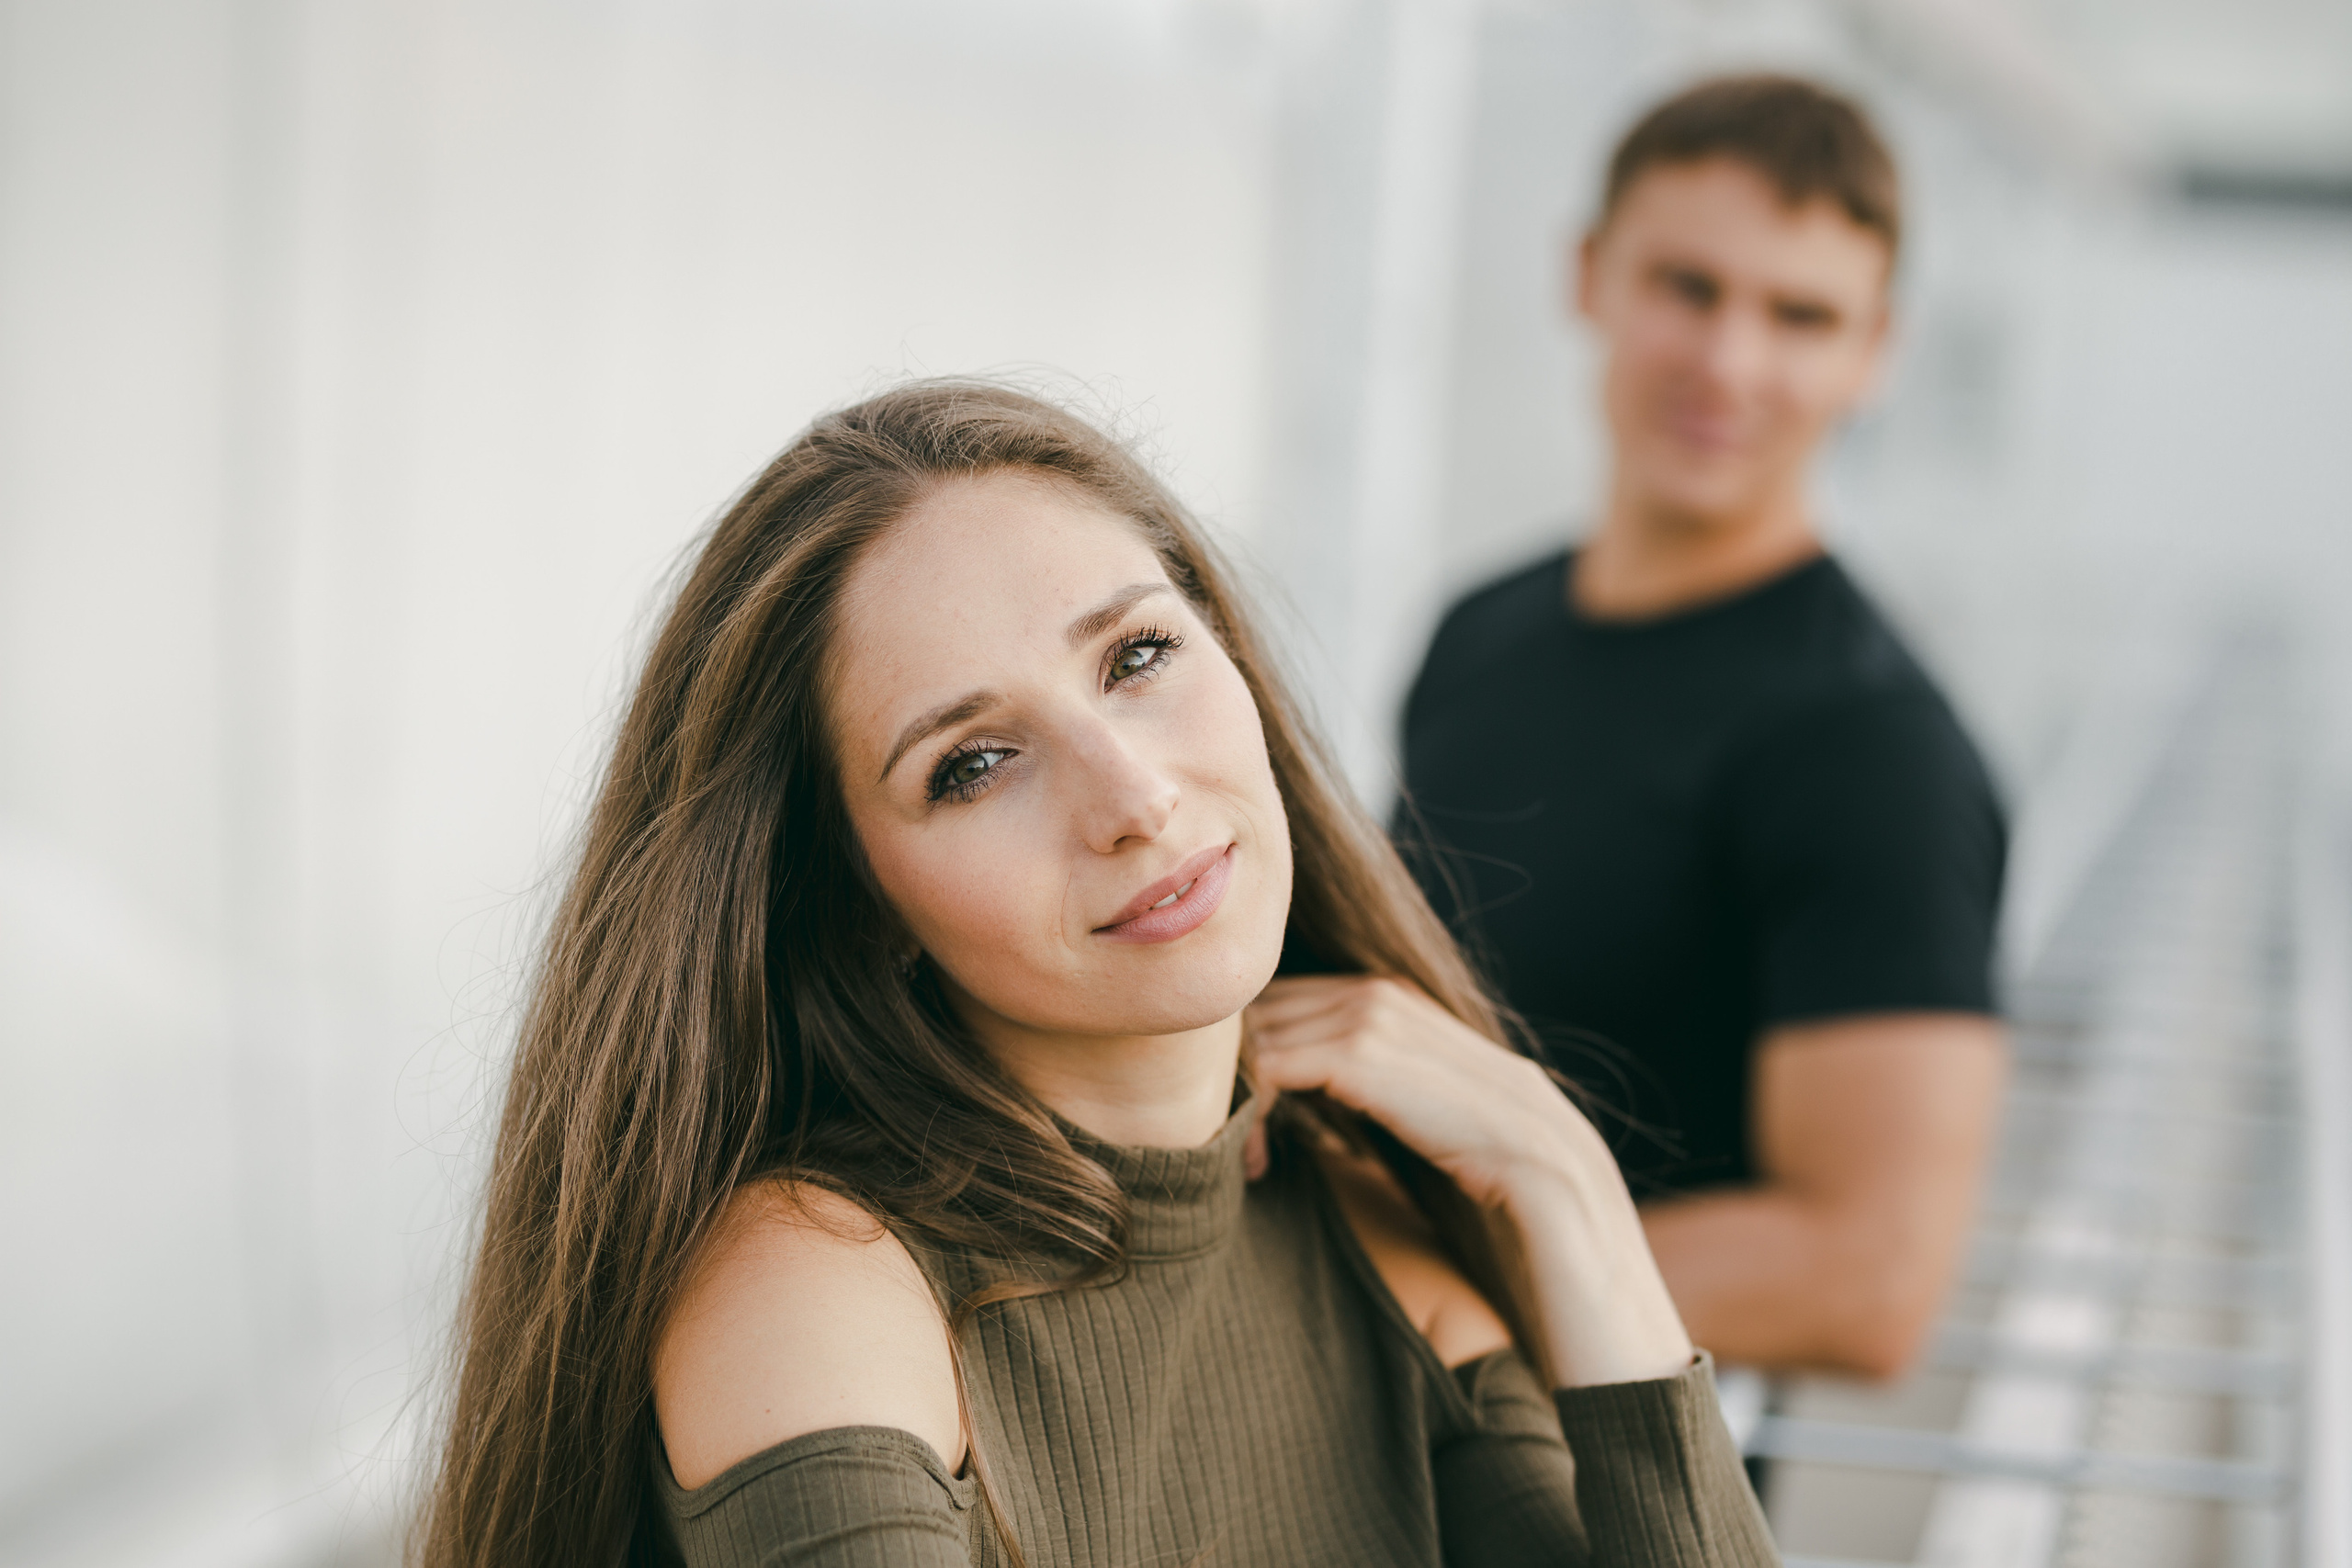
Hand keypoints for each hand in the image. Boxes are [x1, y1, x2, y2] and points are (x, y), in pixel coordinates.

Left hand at [1246, 976, 1693, 1385]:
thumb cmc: (1545, 1318)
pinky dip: (1321, 1086)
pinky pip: (1399, 1082)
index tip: (1230, 1079)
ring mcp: (1523, 1112)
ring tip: (1237, 1115)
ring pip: (1371, 1024)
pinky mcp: (1524, 1159)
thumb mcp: (1460, 1222)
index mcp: (1499, 1093)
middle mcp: (1513, 1082)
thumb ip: (1407, 1166)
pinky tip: (1281, 1137)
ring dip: (1286, 1054)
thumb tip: (1314, 1142)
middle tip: (1209, 1088)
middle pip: (1365, 998)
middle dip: (1276, 1028)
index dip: (1293, 1025)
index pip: (1377, 1007)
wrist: (1640, 1379)